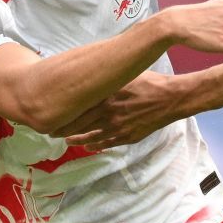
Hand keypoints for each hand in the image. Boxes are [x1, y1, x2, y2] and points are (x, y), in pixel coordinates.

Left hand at [61, 72, 184, 150]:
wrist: (170, 98)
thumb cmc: (149, 82)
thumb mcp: (124, 77)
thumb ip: (107, 80)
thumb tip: (91, 74)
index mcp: (105, 98)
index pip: (78, 110)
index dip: (63, 116)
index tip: (51, 118)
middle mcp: (108, 114)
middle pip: (81, 126)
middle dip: (64, 131)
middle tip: (51, 133)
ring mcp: (118, 128)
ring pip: (93, 137)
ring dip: (78, 140)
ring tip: (67, 142)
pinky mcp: (128, 136)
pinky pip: (109, 143)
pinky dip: (97, 145)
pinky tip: (90, 147)